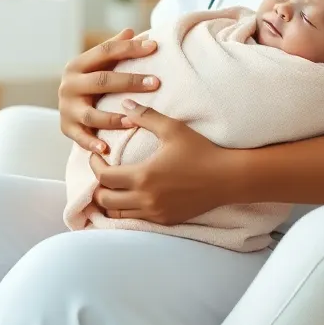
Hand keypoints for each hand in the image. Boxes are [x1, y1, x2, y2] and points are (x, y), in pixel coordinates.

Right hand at [58, 29, 159, 154]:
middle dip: (130, 81)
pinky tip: (105, 149)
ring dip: (113, 118)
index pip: (105, 52)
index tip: (154, 47)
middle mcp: (69, 85)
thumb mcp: (98, 64)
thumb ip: (113, 49)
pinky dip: (92, 144)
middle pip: (101, 81)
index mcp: (77, 65)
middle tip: (156, 83)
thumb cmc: (91, 82)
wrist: (67, 107)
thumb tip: (131, 31)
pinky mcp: (67, 128)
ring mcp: (67, 108)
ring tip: (134, 120)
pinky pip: (81, 138)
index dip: (130, 48)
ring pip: (91, 114)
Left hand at [89, 102, 238, 225]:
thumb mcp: (173, 129)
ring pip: (118, 214)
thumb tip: (125, 104)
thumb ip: (146, 116)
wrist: (228, 178)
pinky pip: (136, 220)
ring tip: (113, 187)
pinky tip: (131, 197)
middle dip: (97, 187)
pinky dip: (127, 210)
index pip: (104, 177)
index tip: (98, 156)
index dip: (95, 166)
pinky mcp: (165, 220)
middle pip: (105, 200)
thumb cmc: (201, 151)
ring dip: (110, 201)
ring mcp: (156, 213)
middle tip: (102, 173)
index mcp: (143, 176)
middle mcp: (146, 199)